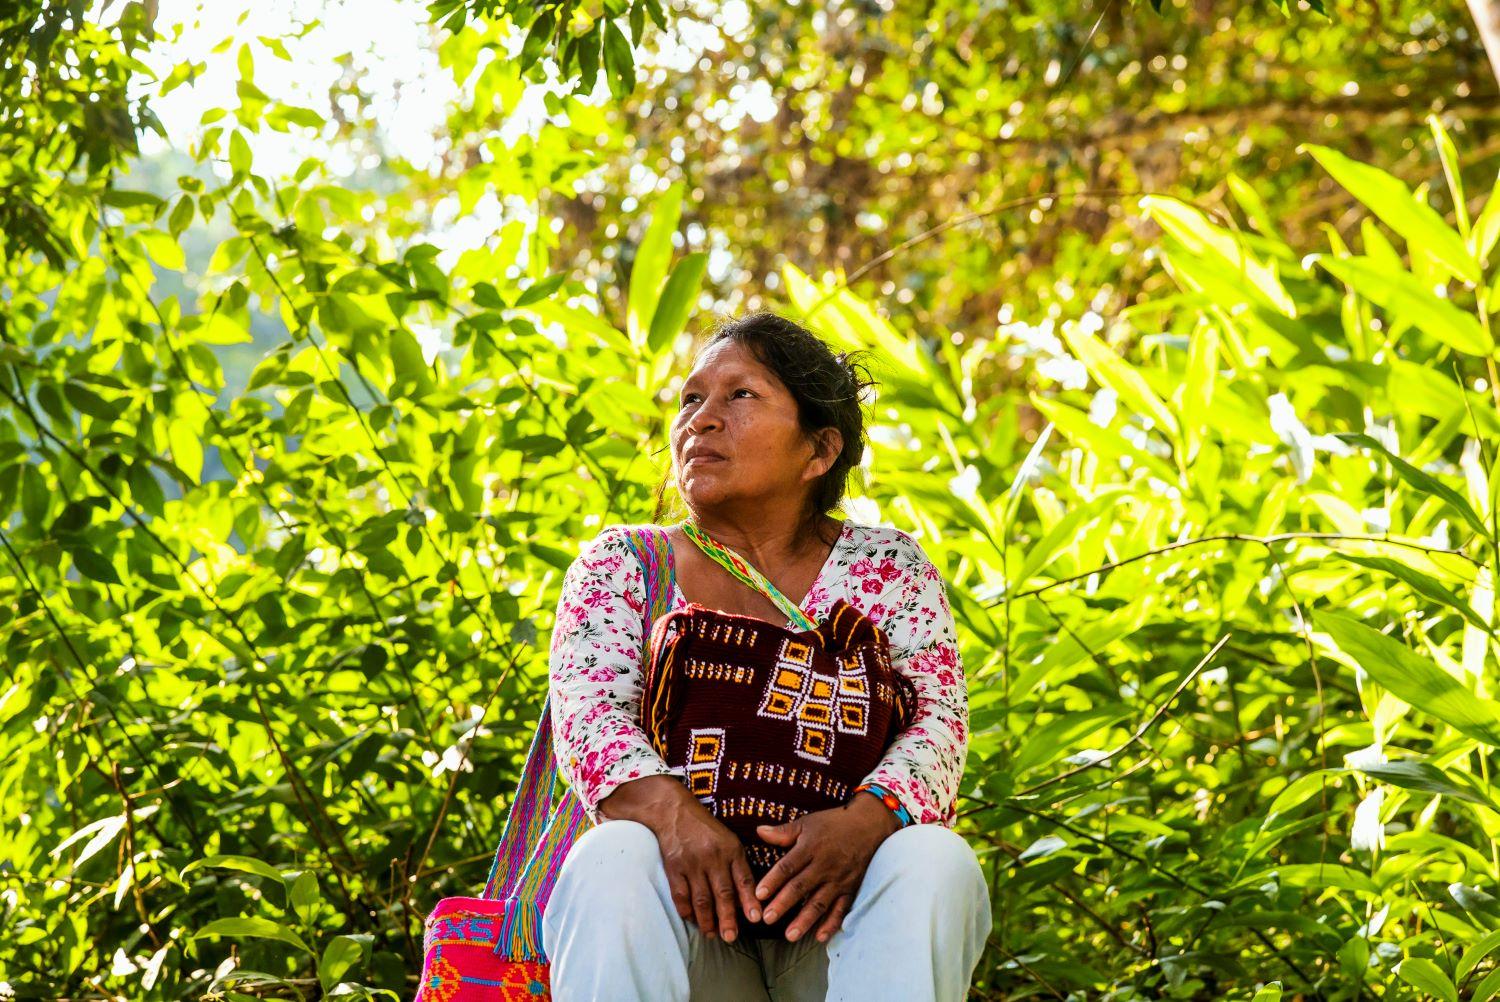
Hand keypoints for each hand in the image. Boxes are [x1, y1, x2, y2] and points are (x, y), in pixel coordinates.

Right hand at [602, 776, 761, 942]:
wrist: (674, 811)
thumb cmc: (706, 829)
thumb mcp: (729, 840)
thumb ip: (738, 865)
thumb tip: (748, 897)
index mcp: (731, 849)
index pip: (743, 878)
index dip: (750, 900)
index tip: (756, 918)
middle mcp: (713, 857)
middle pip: (723, 893)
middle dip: (728, 918)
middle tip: (731, 937)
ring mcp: (692, 863)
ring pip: (701, 899)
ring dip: (707, 920)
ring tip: (712, 934)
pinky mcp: (674, 868)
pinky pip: (681, 896)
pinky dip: (687, 912)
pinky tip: (693, 921)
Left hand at [753, 794, 900, 942]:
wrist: (868, 824)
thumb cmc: (833, 823)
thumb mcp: (807, 823)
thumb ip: (783, 832)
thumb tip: (758, 831)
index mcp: (810, 848)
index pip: (788, 867)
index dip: (773, 881)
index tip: (758, 895)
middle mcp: (824, 865)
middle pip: (800, 887)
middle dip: (783, 904)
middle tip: (767, 918)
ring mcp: (838, 879)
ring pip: (819, 902)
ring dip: (804, 920)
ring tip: (790, 935)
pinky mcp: (850, 888)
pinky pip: (841, 909)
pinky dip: (831, 924)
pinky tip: (819, 937)